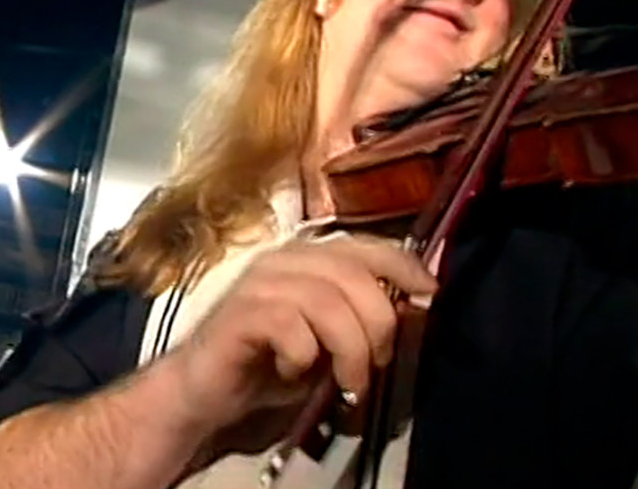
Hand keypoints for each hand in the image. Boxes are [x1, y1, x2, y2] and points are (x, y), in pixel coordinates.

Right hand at [161, 232, 436, 458]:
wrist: (208, 391)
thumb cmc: (273, 363)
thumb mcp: (332, 339)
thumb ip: (363, 317)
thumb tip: (412, 309)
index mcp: (311, 257)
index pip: (367, 246)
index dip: (404, 265)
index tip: (429, 294)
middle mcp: (286, 259)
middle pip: (354, 274)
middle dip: (378, 324)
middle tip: (376, 365)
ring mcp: (260, 282)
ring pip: (327, 301)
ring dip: (350, 349)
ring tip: (348, 382)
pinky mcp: (241, 313)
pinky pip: (292, 327)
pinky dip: (304, 357)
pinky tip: (293, 371)